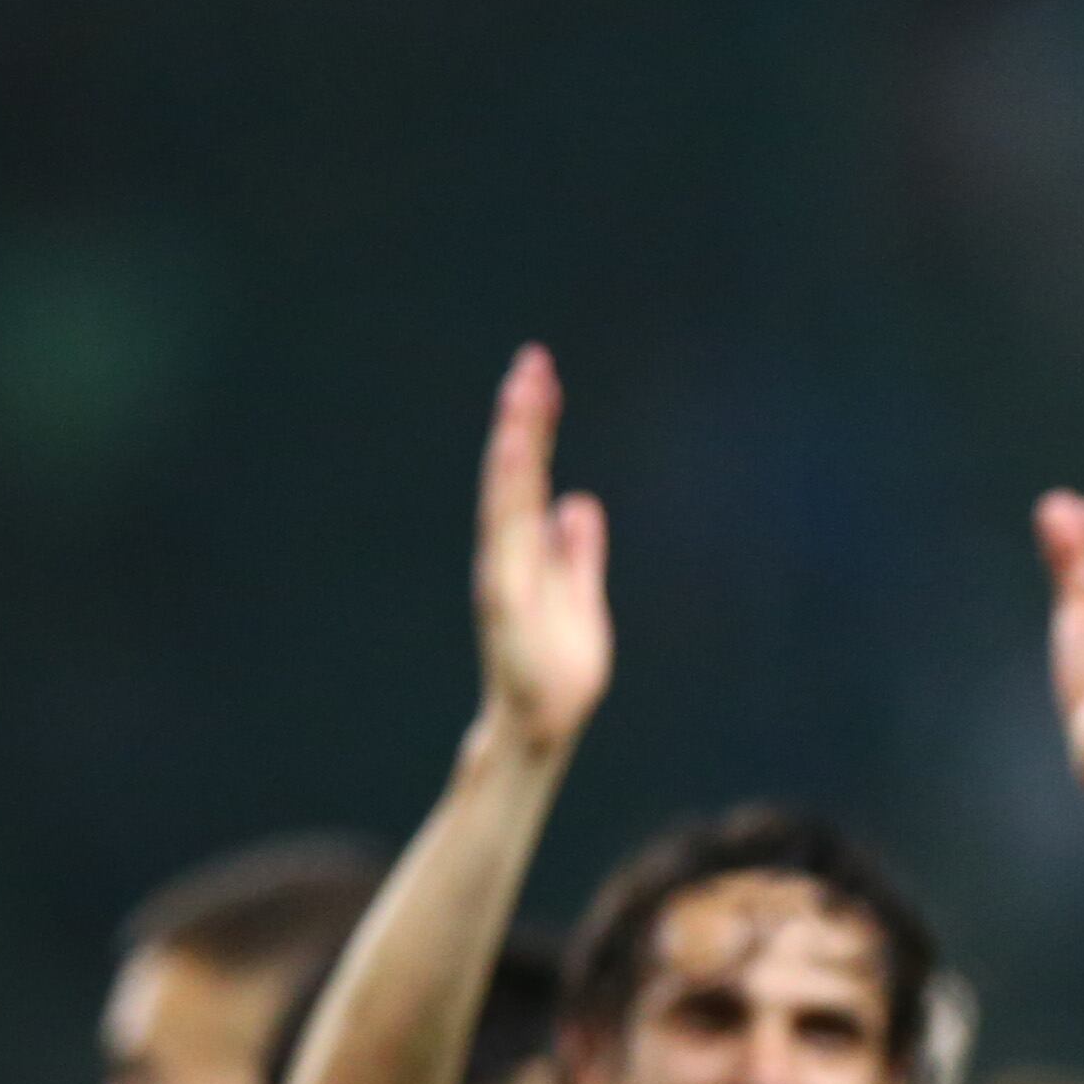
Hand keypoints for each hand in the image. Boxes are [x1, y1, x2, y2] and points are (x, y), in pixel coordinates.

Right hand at [471, 345, 609, 755]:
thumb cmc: (560, 668)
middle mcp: (508, 552)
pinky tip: (518, 452)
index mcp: (525, 550)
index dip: (535, 427)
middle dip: (525, 417)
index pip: (530, 477)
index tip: (542, 375)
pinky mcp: (504, 595)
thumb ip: (577, 553)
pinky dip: (509, 491)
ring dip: (517, 441)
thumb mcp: (580, 598)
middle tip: (533, 360)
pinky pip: (506, 534)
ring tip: (523, 392)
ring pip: (506, 494)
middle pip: (516, 473)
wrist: (543, 724)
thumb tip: (576, 503)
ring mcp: (503, 571)